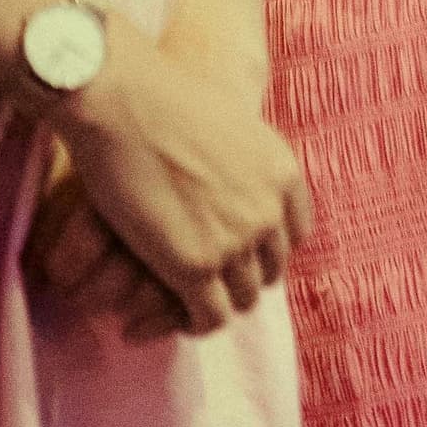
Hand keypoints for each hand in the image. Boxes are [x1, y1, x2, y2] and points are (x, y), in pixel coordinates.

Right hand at [43, 20, 314, 338]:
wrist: (131, 102)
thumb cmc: (168, 104)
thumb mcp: (237, 130)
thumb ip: (249, 168)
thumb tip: (235, 188)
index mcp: (285, 177)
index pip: (295, 236)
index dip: (267, 251)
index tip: (241, 256)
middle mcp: (270, 213)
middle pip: (270, 271)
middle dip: (241, 280)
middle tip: (206, 287)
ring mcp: (237, 243)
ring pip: (242, 300)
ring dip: (215, 306)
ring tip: (184, 305)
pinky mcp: (196, 268)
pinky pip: (209, 317)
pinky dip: (192, 324)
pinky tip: (167, 319)